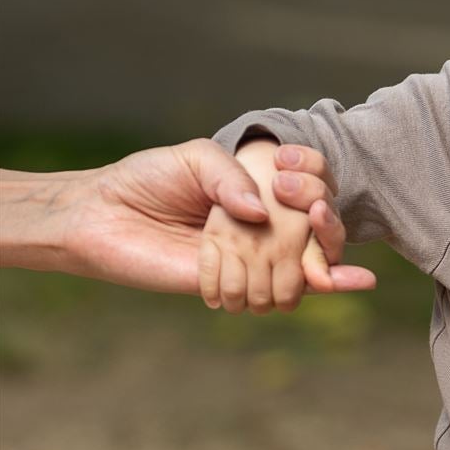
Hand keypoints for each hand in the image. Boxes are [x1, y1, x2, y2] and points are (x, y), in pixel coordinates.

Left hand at [57, 138, 372, 295]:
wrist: (101, 215)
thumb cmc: (146, 179)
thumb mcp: (194, 158)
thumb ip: (229, 175)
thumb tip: (260, 213)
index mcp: (253, 192)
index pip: (305, 193)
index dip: (318, 190)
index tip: (314, 191)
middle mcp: (257, 228)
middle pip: (316, 234)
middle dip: (329, 230)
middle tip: (319, 217)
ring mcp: (248, 258)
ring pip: (304, 266)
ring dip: (324, 261)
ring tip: (325, 255)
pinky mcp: (233, 285)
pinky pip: (276, 291)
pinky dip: (320, 289)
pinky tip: (348, 282)